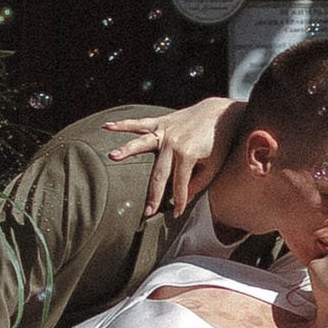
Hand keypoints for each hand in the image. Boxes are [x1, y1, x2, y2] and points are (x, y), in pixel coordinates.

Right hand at [100, 96, 231, 217]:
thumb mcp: (214, 165)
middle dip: (153, 195)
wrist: (220, 113)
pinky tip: (107, 126)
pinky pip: (140, 123)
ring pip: (142, 142)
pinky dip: (123, 124)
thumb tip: (183, 198)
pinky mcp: (161, 122)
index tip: (176, 214)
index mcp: (187, 154)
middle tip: (146, 213)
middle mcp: (173, 142)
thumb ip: (198, 182)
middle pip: (159, 173)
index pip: (180, 185)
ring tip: (112, 156)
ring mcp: (165, 131)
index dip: (179, 201)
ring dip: (126, 150)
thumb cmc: (219, 141)